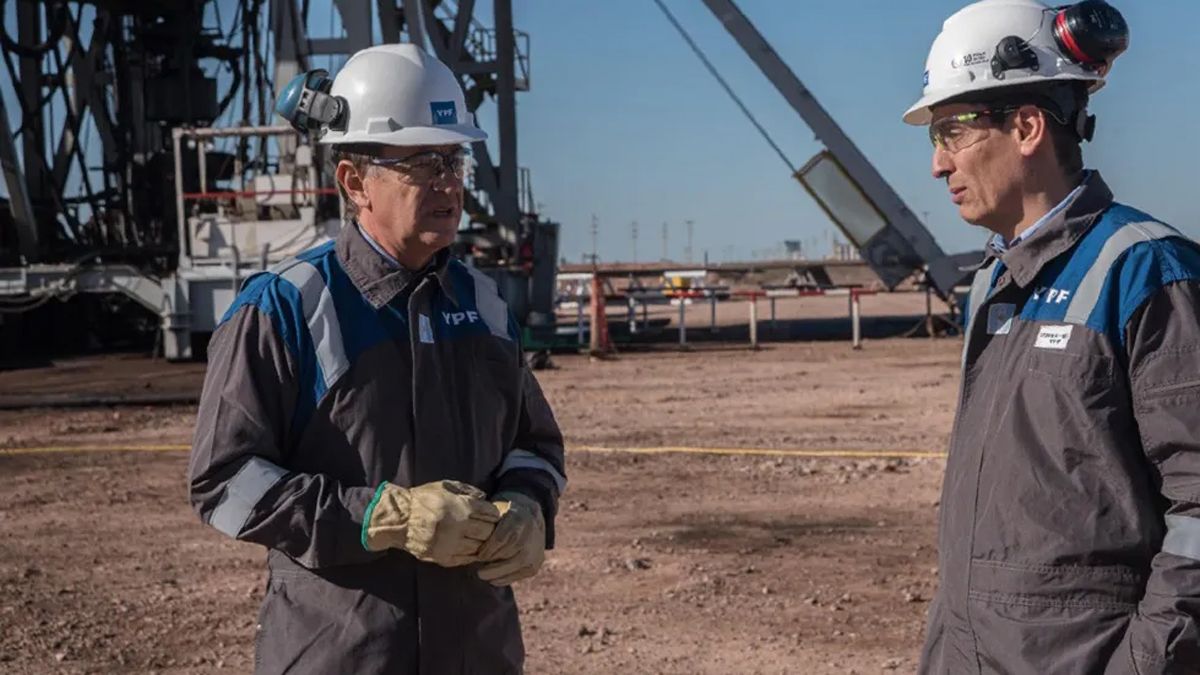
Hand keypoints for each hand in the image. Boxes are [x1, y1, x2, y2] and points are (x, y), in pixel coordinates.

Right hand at [364, 480, 500, 566]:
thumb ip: (468, 490)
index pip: (491, 514)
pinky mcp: (445, 558)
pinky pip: (467, 559)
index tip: (491, 515)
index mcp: (463, 507)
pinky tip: (468, 547)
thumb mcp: (446, 486)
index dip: (493, 514)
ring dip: (481, 543)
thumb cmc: (424, 499)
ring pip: (479, 548)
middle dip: (490, 530)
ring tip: (478, 538)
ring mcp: (453, 544)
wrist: (400, 519)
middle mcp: (460, 527)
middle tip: (487, 528)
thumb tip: (485, 497)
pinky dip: (471, 554)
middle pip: (488, 532)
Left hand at [476, 491, 545, 585]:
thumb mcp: (493, 511)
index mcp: (518, 516)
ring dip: (498, 571)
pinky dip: (507, 577)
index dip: (489, 548)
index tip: (478, 555)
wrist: (529, 517)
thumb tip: (467, 528)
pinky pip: (523, 572)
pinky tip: (493, 579)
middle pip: (511, 551)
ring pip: (518, 562)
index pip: (503, 537)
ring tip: (482, 575)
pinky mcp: (537, 561)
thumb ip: (482, 519)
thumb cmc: (502, 515)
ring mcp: (537, 547)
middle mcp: (531, 530)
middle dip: (493, 562)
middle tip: (478, 571)